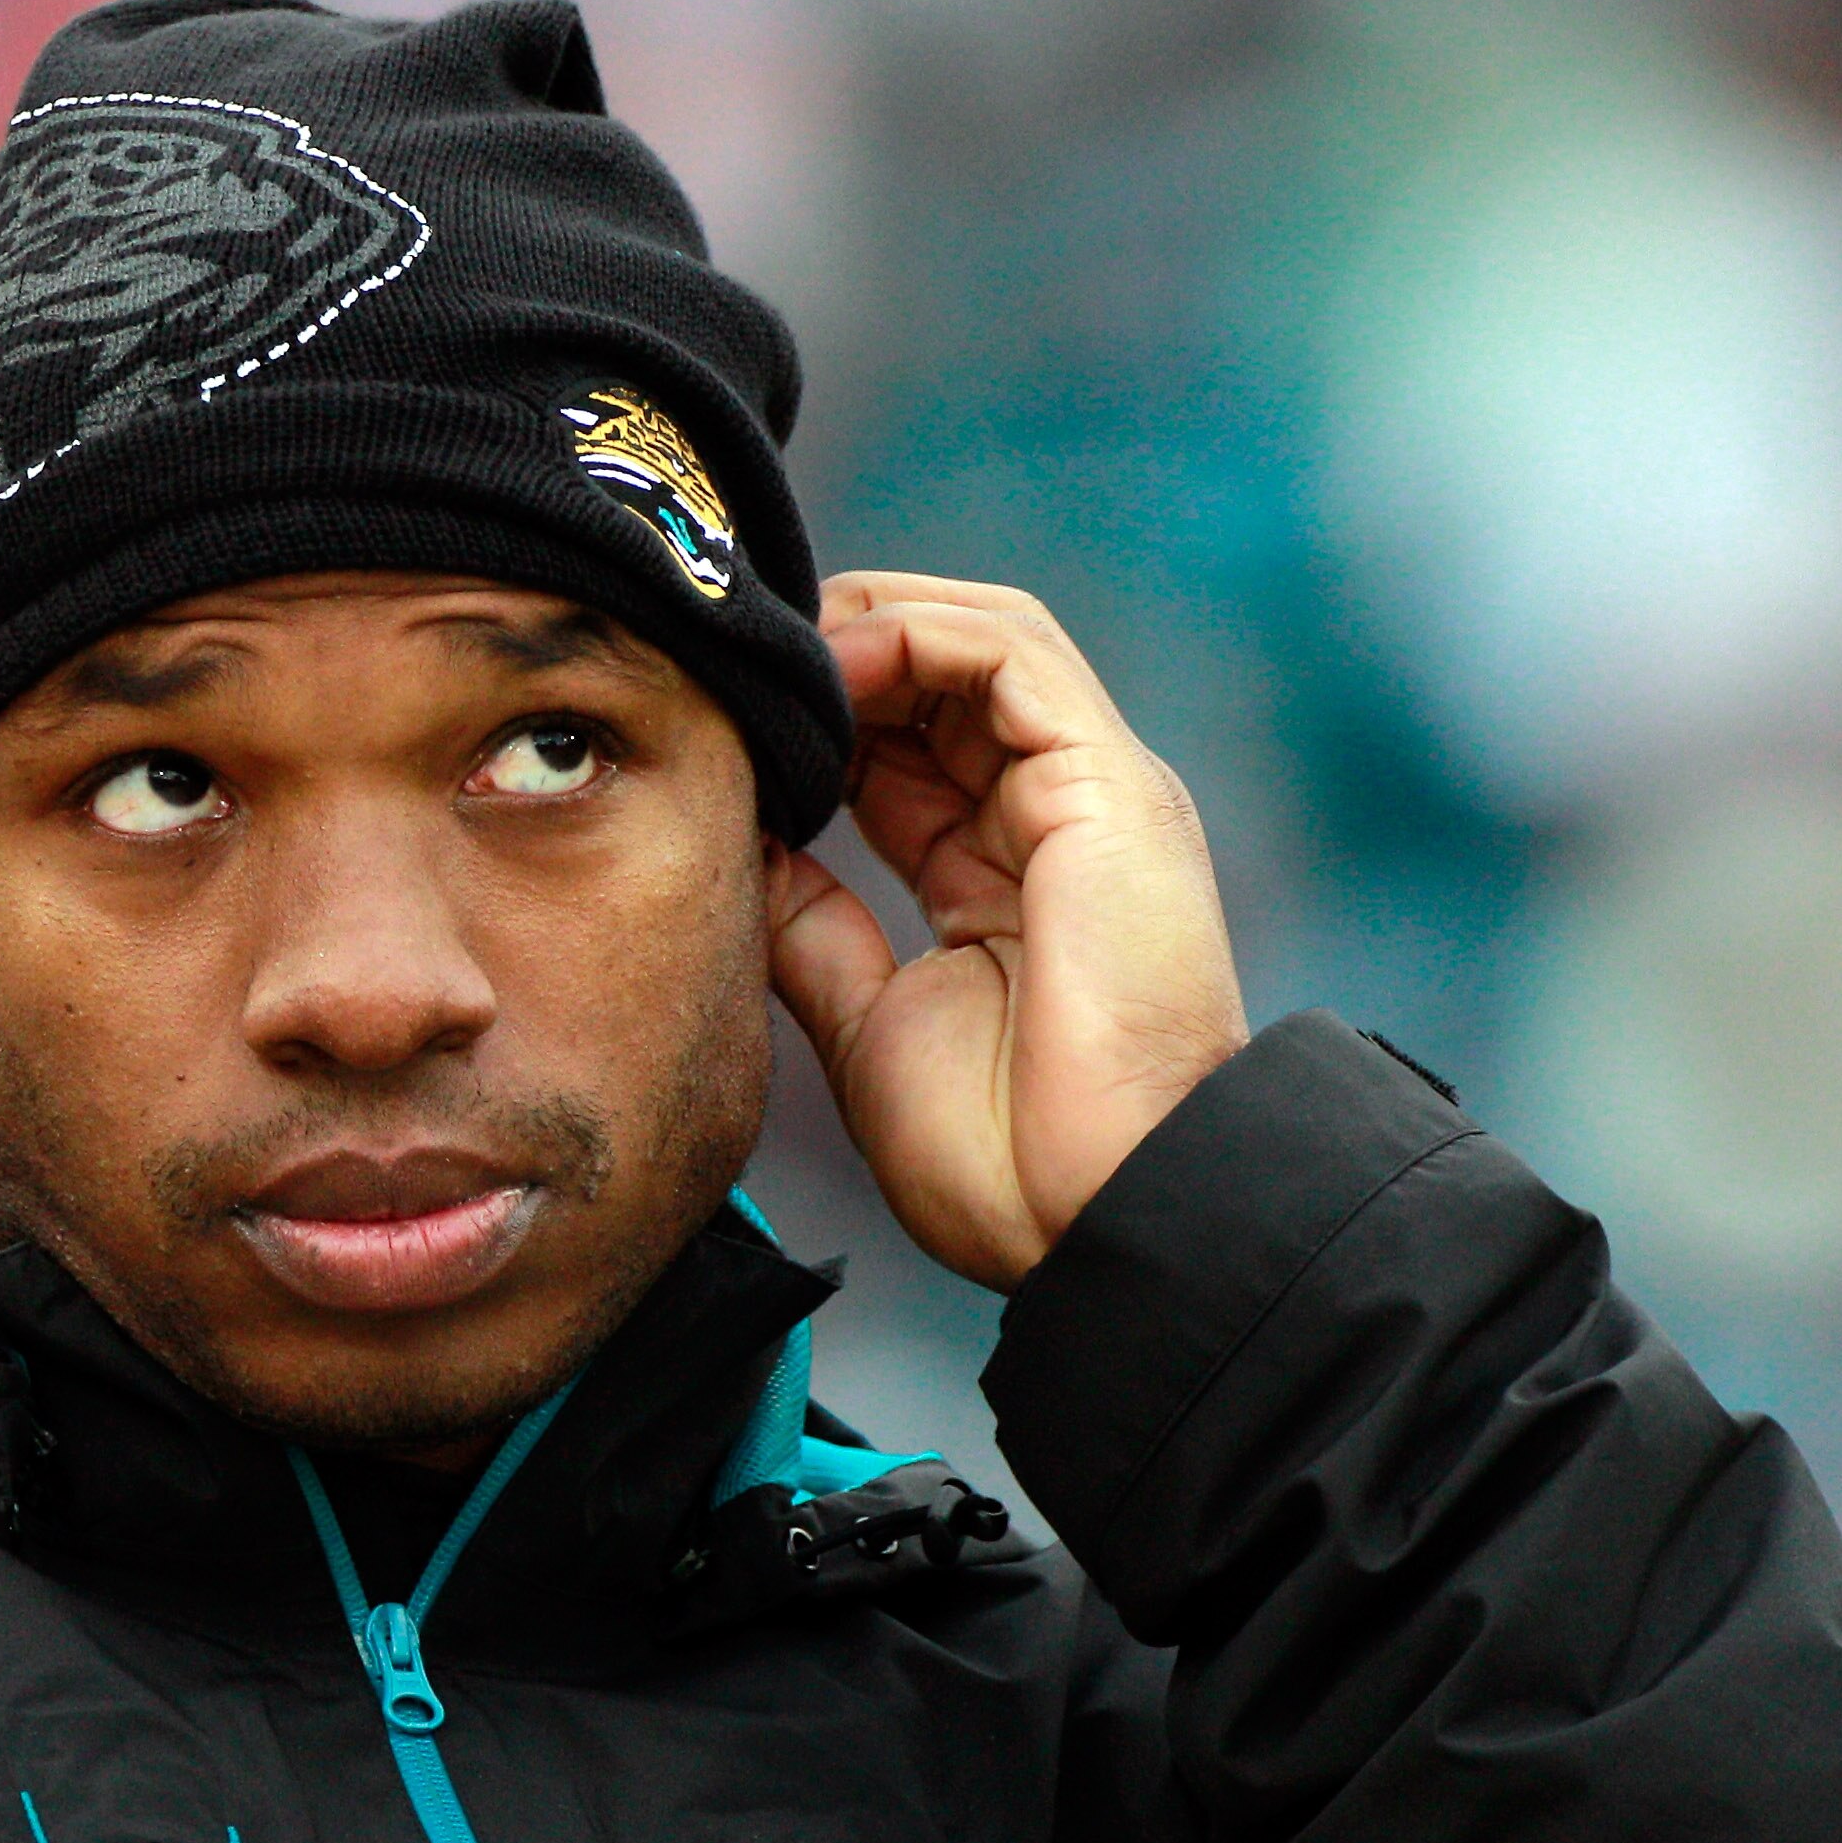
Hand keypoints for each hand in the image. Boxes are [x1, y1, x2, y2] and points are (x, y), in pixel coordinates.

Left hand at [766, 572, 1248, 1291]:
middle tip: (742, 663)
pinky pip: (1014, 654)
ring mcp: (1095, 795)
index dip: (823, 719)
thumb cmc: (1008, 1162)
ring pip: (985, 639)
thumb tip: (744, 851)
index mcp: (1011, 878)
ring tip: (784, 653)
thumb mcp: (870, 1026)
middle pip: (950, 678)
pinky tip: (837, 666)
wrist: (1099, 1217)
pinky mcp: (1110, 786)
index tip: (730, 728)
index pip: (913, 749)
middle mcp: (1062, 820)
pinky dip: (917, 634)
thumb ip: (815, 930)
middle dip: (840, 651)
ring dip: (872, 624)